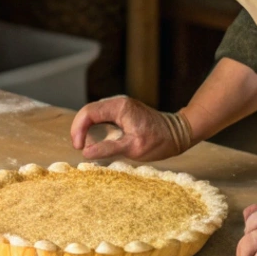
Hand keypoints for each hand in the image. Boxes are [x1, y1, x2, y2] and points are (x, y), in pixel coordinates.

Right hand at [68, 96, 186, 161]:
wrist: (178, 134)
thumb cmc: (158, 141)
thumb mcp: (133, 148)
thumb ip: (108, 149)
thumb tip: (86, 153)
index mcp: (119, 107)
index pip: (88, 113)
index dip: (78, 130)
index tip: (79, 147)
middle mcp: (117, 102)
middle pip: (88, 112)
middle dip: (79, 129)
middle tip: (80, 148)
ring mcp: (120, 106)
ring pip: (93, 114)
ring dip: (86, 129)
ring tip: (85, 145)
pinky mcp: (122, 112)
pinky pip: (102, 117)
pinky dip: (95, 128)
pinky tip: (96, 141)